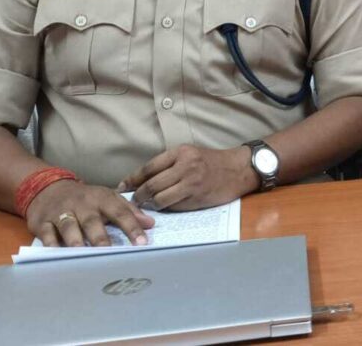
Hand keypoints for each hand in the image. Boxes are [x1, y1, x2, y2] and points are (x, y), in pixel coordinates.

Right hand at [26, 179, 153, 246]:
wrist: (49, 188)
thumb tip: (150, 224)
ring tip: (81, 254)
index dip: (131, 227)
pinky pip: (46, 233)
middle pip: (92, 221)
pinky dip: (50, 243)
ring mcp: (61, 212)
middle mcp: (82, 205)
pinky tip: (56, 253)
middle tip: (109, 253)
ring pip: (68, 226)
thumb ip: (129, 211)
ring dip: (75, 240)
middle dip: (100, 238)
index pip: (120, 212)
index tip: (142, 243)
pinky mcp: (42, 221)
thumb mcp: (108, 199)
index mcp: (102, 198)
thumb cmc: (86, 199)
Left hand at [120, 144, 257, 211]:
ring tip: (146, 206)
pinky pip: (173, 206)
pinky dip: (165, 208)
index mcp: (181, 152)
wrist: (239, 169)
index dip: (133, 179)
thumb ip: (169, 164)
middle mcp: (185, 166)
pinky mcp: (197, 198)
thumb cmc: (212, 162)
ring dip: (150, 204)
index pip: (149, 167)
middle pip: (151, 185)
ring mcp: (191, 183)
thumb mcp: (190, 154)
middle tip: (133, 200)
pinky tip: (163, 207)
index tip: (122, 187)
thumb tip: (142, 179)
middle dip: (138, 195)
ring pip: (159, 198)